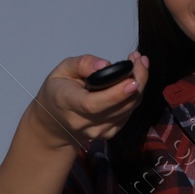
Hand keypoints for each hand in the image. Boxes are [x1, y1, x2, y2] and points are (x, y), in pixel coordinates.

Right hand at [25, 51, 150, 151]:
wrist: (54, 123)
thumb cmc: (58, 91)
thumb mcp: (62, 70)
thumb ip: (82, 64)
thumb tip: (105, 65)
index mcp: (69, 104)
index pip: (94, 104)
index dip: (116, 94)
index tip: (133, 81)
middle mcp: (85, 123)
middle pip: (118, 106)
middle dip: (137, 81)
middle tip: (140, 59)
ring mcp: (99, 131)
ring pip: (128, 109)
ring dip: (139, 85)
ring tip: (139, 63)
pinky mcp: (109, 133)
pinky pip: (128, 113)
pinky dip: (135, 95)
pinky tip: (134, 79)